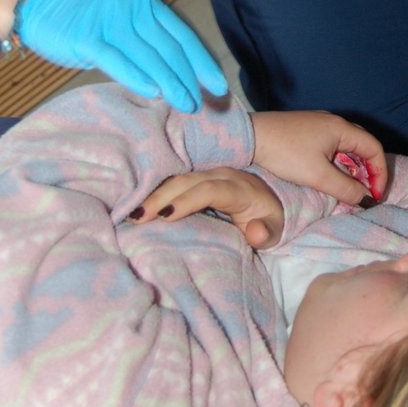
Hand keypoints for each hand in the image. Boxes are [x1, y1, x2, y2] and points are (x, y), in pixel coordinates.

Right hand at [17, 0, 227, 110]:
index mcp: (144, 1)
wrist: (36, 0)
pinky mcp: (87, 36)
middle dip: (189, 79)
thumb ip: (144, 38)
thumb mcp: (120, 17)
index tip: (217, 85)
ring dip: (170, 84)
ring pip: (149, 56)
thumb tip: (171, 74)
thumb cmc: (81, 14)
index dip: (201, 62)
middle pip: (169, 48)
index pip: (181, 35)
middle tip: (202, 104)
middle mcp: (132, 6)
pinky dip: (137, 77)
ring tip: (185, 105)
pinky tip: (152, 93)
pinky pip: (117, 60)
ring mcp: (110, 19)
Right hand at [130, 168, 284, 248]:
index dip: (187, 200)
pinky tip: (139, 205)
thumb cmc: (268, 219)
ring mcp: (208, 174)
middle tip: (138, 217)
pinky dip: (157, 191)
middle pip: (187, 181)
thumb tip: (255, 232)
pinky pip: (176, 181)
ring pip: (178, 179)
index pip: (210, 190)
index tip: (166, 217)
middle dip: (162, 197)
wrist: (269, 201)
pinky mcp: (198, 178)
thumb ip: (266, 232)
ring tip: (132, 213)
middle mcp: (220, 175)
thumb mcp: (275, 229)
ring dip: (155, 194)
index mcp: (238, 188)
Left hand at [250, 111, 386, 203]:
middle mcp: (333, 122)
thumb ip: (346, 188)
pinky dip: (339, 162)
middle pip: (363, 145)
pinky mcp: (307, 130)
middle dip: (369, 170)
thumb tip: (366, 199)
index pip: (374, 148)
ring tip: (349, 188)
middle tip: (366, 193)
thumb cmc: (284, 153)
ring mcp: (319, 124)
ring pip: (347, 146)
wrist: (250, 137)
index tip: (375, 196)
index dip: (380, 173)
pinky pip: (333, 145)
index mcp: (341, 128)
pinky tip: (331, 176)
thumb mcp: (318, 176)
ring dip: (353, 167)